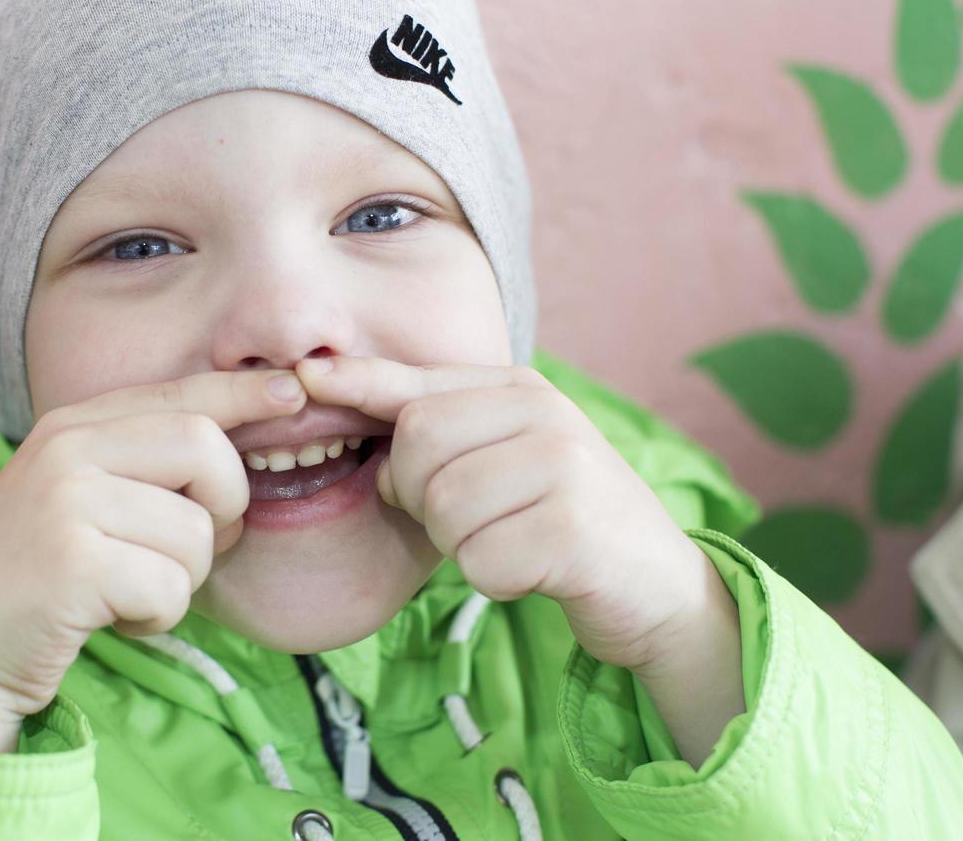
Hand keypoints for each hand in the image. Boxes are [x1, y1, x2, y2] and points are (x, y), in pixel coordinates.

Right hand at [0, 368, 308, 752]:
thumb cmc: (32, 583)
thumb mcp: (82, 504)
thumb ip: (144, 471)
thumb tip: (244, 465)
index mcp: (72, 426)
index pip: (179, 393)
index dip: (242, 394)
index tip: (292, 394)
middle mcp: (67, 447)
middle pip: (206, 447)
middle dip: (224, 508)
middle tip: (188, 552)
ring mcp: (64, 499)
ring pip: (196, 531)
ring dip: (181, 581)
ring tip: (127, 592)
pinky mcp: (70, 560)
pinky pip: (169, 586)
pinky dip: (156, 616)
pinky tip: (111, 617)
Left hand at [293, 354, 719, 673]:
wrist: (658, 585)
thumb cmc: (562, 520)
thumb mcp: (507, 458)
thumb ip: (439, 433)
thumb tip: (345, 409)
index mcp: (522, 389)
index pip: (416, 384)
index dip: (355, 384)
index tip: (303, 376)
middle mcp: (544, 414)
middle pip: (416, 446)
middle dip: (422, 497)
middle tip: (475, 518)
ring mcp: (563, 467)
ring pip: (443, 507)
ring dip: (462, 543)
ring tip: (511, 539)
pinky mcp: (572, 529)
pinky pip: (479, 560)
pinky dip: (494, 578)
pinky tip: (534, 569)